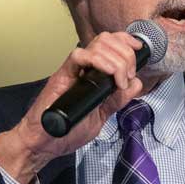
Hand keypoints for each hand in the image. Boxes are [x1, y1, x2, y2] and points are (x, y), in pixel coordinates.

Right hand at [0, 32, 147, 183]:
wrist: (45, 142)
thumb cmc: (69, 129)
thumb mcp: (102, 115)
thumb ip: (117, 100)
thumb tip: (135, 85)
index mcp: (93, 73)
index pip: (110, 44)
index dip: (125, 41)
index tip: (138, 49)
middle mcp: (83, 68)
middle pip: (106, 41)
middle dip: (126, 54)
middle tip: (129, 75)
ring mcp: (73, 70)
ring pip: (96, 45)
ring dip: (116, 59)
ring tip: (120, 80)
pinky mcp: (62, 76)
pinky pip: (78, 56)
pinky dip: (98, 61)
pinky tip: (108, 76)